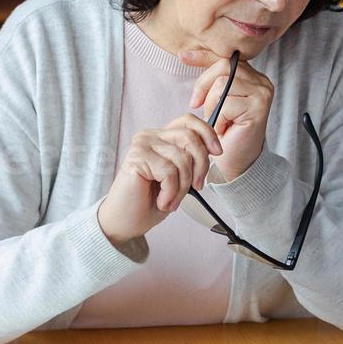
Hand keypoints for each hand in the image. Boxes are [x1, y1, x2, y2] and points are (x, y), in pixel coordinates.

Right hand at [97, 114, 223, 246]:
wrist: (125, 222)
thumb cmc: (150, 202)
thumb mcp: (179, 178)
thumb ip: (190, 160)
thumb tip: (212, 149)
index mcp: (161, 137)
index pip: (189, 121)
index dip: (207, 134)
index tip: (217, 152)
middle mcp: (150, 136)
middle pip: (190, 138)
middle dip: (200, 166)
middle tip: (197, 187)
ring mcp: (141, 145)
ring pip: (181, 158)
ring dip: (182, 186)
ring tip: (171, 200)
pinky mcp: (136, 158)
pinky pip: (169, 172)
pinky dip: (171, 192)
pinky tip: (162, 201)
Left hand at [182, 49, 274, 181]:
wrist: (236, 160)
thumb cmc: (225, 132)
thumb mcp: (215, 100)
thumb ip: (211, 78)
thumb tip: (185, 54)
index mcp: (252, 76)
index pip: (226, 58)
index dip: (203, 56)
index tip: (183, 56)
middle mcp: (262, 81)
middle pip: (223, 67)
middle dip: (204, 86)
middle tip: (198, 106)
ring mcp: (262, 93)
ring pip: (222, 85)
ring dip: (212, 106)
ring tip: (218, 121)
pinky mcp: (259, 107)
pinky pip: (226, 104)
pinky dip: (219, 119)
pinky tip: (224, 129)